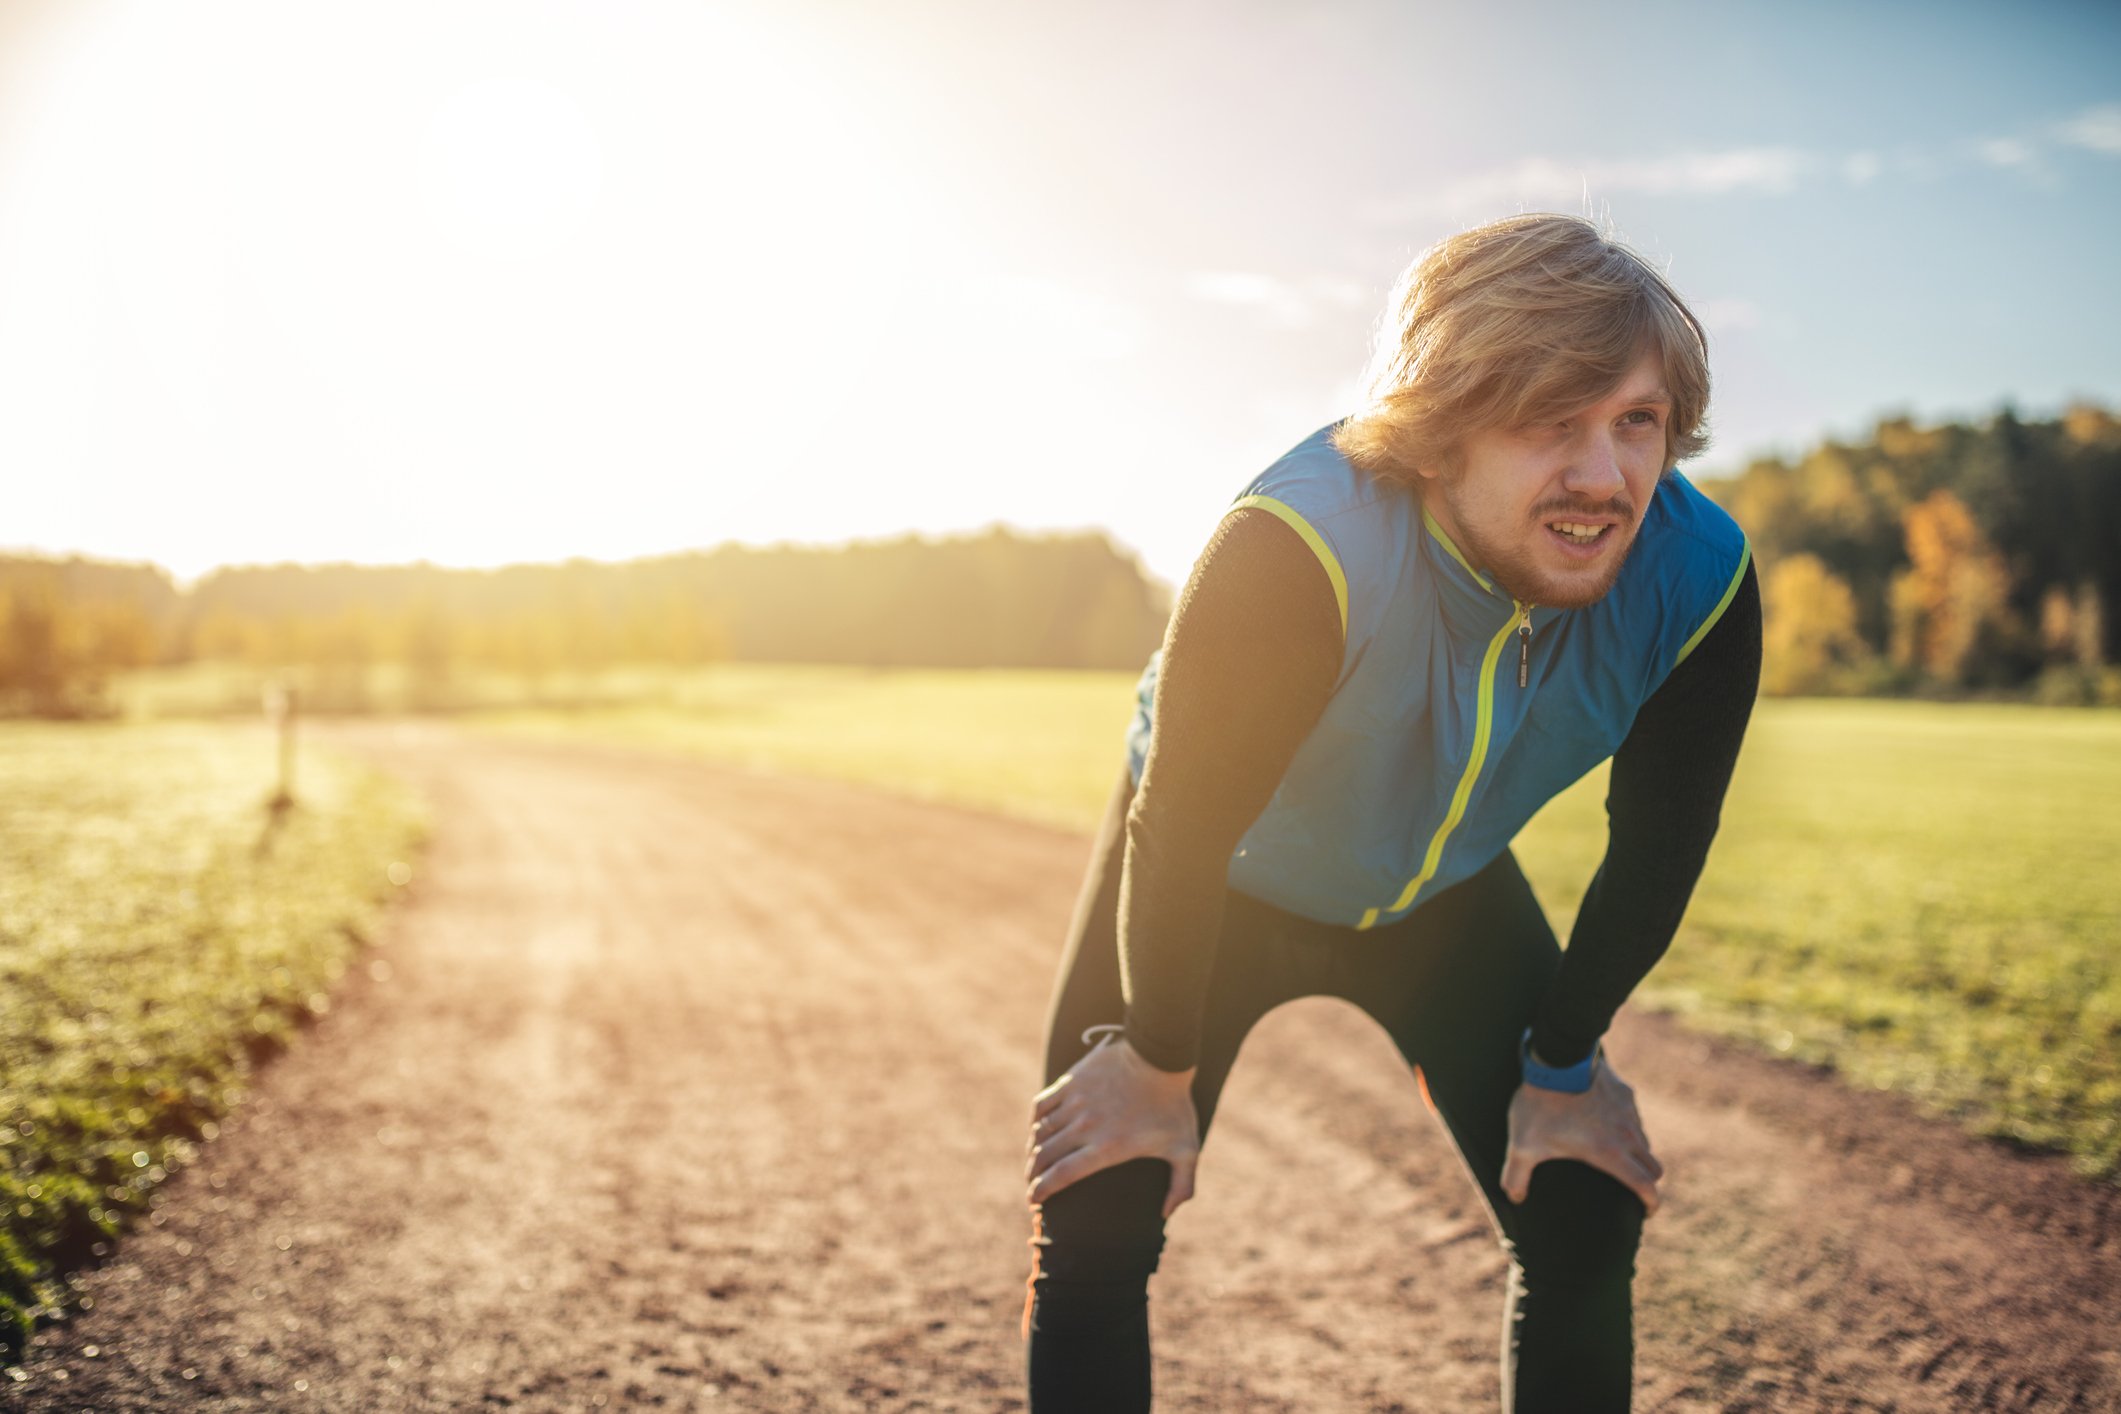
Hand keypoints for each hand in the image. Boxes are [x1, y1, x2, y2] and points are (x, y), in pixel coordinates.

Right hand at [1026, 1035, 1199, 1217]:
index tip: (1035, 1202)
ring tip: (1034, 1162)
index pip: (1061, 1176)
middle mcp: (1084, 1127)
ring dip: (1033, 1151)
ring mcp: (1075, 1102)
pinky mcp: (1071, 1082)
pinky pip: (1042, 1105)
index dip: (1041, 1191)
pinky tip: (1037, 1130)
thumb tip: (1166, 1214)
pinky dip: (1035, 1122)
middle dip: (1033, 1176)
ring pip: (1040, 1132)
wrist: (1160, 1055)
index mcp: (1107, 1148)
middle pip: (1044, 1156)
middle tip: (1033, 1185)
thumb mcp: (1187, 1148)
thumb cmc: (1174, 1104)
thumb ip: (1182, 1185)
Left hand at [1499, 1051, 1663, 1215]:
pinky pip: (1633, 1116)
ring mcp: (1629, 1111)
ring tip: (1618, 1156)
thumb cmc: (1541, 1105)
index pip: (1645, 1186)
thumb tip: (1513, 1197)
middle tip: (1634, 1189)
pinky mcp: (1625, 1092)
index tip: (1645, 1213)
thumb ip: (1516, 1175)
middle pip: (1653, 1166)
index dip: (1651, 1204)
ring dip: (1637, 1152)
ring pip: (1644, 1140)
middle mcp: (1628, 1134)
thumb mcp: (1523, 1144)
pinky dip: (1627, 1127)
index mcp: (1610, 1153)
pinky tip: (1606, 1124)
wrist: (1556, 1058)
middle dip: (1648, 1181)